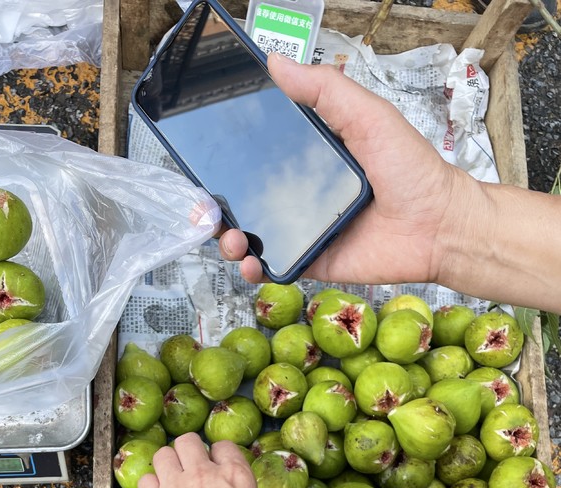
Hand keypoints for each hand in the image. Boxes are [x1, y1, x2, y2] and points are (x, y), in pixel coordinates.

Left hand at [138, 433, 279, 487]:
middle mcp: (205, 474)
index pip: (224, 447)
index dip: (219, 456)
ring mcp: (176, 486)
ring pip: (162, 454)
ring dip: (166, 464)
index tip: (217, 467)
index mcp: (237, 478)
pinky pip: (145, 480)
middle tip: (189, 469)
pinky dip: (150, 486)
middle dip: (188, 452)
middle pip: (188, 441)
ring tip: (170, 480)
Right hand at [220, 52, 472, 286]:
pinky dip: (256, 270)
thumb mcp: (367, 116)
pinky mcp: (313, 262)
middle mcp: (302, 194)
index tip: (205, 160)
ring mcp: (305, 231)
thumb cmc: (411, 168)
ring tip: (231, 240)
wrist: (437, 225)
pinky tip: (251, 264)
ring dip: (231, 240)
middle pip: (246, 200)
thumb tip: (276, 61)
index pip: (258, 156)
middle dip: (219, 207)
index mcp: (310, 158)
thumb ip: (324, 89)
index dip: (228, 160)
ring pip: (254, 237)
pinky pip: (277, 267)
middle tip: (207, 209)